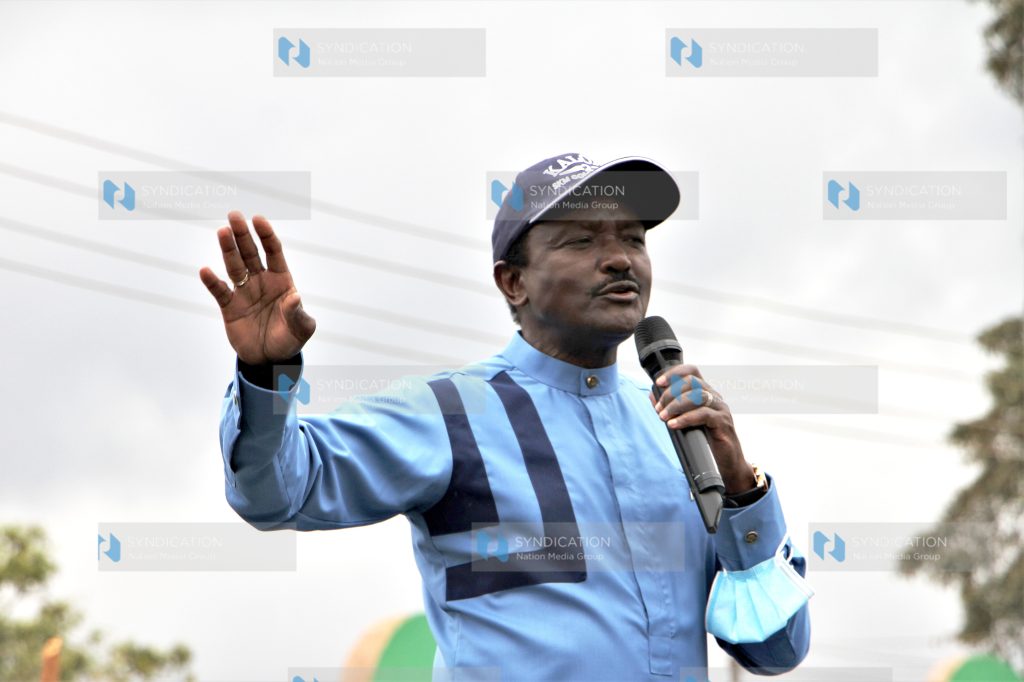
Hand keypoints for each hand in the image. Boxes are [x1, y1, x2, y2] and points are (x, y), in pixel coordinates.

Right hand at [199, 211, 315, 364]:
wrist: (270, 359)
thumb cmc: (290, 340)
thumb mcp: (301, 329)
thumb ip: (298, 314)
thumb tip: (294, 298)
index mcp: (281, 281)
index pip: (274, 252)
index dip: (266, 236)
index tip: (258, 219)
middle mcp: (261, 282)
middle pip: (251, 253)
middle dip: (243, 235)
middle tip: (234, 215)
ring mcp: (244, 292)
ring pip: (234, 266)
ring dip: (228, 250)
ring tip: (222, 232)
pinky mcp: (229, 307)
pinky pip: (219, 291)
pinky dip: (212, 282)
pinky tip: (206, 270)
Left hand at [648, 364, 754, 494]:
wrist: (727, 462)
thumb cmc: (706, 440)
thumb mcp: (685, 420)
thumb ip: (670, 407)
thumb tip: (652, 394)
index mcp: (705, 392)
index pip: (691, 372)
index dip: (674, 373)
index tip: (658, 382)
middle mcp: (714, 397)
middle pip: (692, 382)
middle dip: (670, 393)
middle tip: (659, 409)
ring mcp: (721, 409)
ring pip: (697, 396)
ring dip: (676, 405)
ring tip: (663, 417)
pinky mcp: (723, 423)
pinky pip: (703, 414)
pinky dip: (685, 418)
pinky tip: (673, 424)